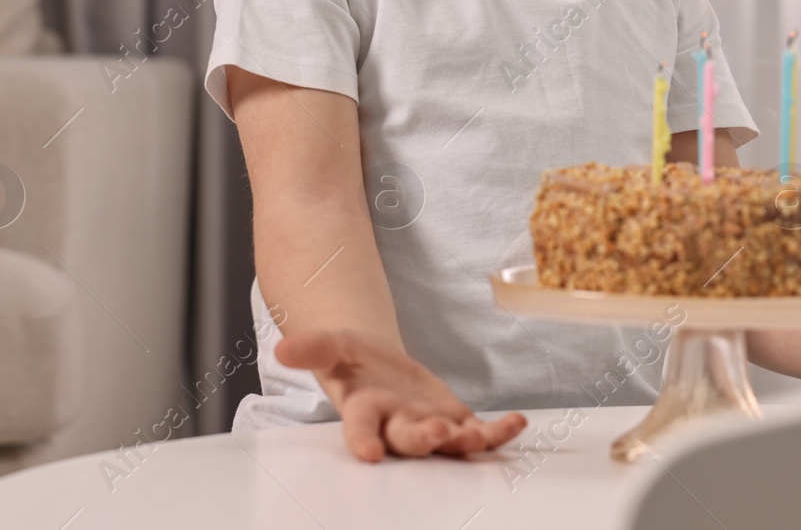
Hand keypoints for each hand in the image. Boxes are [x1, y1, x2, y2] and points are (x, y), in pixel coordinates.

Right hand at [275, 329, 526, 461]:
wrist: (379, 368)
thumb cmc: (354, 361)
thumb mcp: (334, 345)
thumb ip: (313, 347)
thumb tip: (283, 347)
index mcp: (364, 410)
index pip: (360, 429)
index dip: (363, 441)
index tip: (368, 454)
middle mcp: (396, 426)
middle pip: (408, 439)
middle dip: (420, 439)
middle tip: (433, 435)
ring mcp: (428, 428)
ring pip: (447, 444)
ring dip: (464, 441)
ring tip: (480, 434)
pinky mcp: (455, 424)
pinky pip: (478, 434)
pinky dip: (498, 432)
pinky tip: (517, 423)